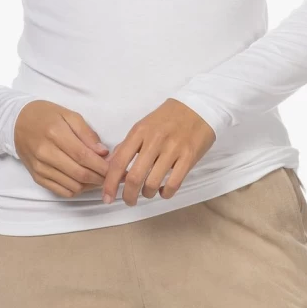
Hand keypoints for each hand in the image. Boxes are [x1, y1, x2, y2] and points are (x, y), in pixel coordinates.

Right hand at [13, 100, 111, 197]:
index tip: (116, 169)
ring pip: (72, 186)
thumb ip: (87, 133)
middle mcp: (45, 153)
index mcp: (55, 133)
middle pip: (79, 173)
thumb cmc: (46, 116)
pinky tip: (83, 182)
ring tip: (98, 177)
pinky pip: (62, 191)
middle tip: (112, 176)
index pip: (84, 156)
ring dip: (90, 186)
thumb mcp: (69, 115)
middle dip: (100, 178)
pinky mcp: (37, 177)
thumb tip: (103, 152)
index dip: (102, 166)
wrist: (17, 122)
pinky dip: (77, 190)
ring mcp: (40, 167)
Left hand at [99, 100, 216, 204]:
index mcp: (139, 132)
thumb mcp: (144, 125)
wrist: (199, 107)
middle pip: (134, 177)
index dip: (110, 183)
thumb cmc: (168, 118)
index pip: (119, 162)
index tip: (107, 197)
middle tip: (128, 201)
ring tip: (147, 193)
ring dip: (147, 194)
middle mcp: (154, 140)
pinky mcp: (189, 157)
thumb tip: (110, 165)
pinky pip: (174, 183)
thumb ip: (127, 145)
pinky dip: (165, 193)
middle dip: (128, 195)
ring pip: (152, 183)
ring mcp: (173, 149)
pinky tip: (163, 191)